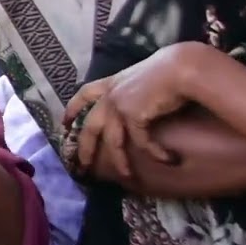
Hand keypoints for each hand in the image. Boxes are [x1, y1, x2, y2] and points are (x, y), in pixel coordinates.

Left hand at [64, 44, 194, 176]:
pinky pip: (142, 142)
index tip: (64, 123)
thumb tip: (138, 102)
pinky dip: (156, 153)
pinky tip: (168, 159)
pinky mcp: (132, 116)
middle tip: (82, 166)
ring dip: (121, 162)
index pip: (83, 95)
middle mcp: (110, 95)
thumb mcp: (142, 79)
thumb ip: (133, 90)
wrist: (181, 68)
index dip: (73, 109)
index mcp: (110, 83)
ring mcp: (118, 106)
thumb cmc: (169, 70)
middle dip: (85, 148)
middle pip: (90, 127)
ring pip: (114, 142)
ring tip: (127, 176)